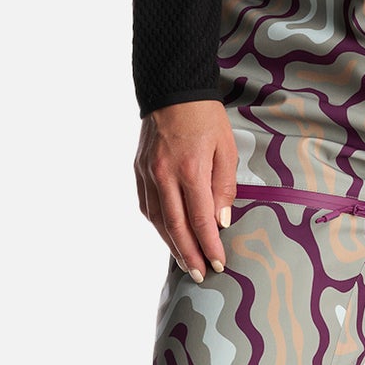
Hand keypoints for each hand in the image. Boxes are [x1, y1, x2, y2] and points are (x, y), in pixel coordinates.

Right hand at [134, 100, 237, 281]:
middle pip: (176, 226)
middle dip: (189, 255)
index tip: (218, 264)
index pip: (200, 219)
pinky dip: (158, 226)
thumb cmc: (204, 118)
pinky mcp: (139, 170)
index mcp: (190, 170)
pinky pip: (147, 206)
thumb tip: (220, 221)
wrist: (171, 89)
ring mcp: (148, 173)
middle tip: (200, 275)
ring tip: (185, 263)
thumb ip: (224, 187)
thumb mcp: (225, 149)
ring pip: (158, 220)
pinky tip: (168, 237)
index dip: (209, 245)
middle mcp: (164, 175)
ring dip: (172, 245)